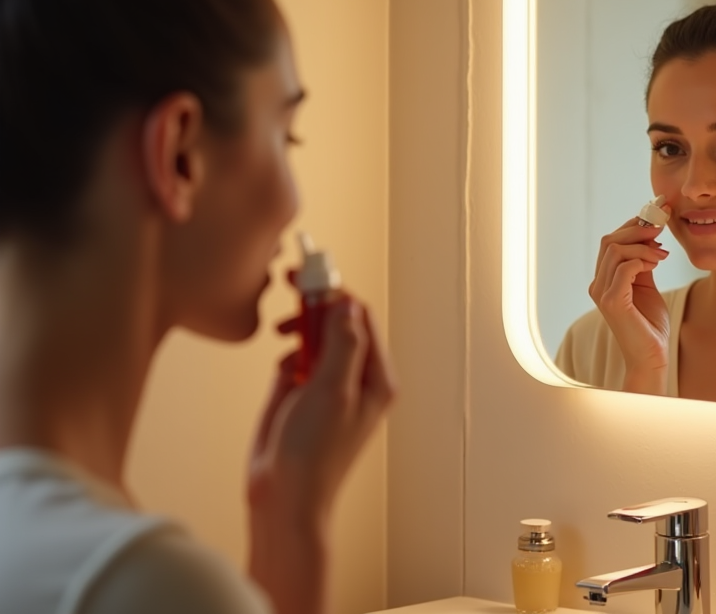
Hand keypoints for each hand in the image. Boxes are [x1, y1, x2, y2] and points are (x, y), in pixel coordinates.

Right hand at [247, 285, 395, 613]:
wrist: (284, 497)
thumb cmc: (314, 454)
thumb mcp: (332, 391)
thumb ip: (342, 345)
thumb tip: (347, 306)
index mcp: (376, 378)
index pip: (361, 318)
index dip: (336, 293)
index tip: (309, 275)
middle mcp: (356, 379)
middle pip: (339, 323)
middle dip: (316, 302)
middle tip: (290, 280)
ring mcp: (329, 386)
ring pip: (318, 338)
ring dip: (301, 327)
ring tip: (282, 330)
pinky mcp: (302, 395)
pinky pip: (299, 358)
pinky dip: (289, 353)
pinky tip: (282, 365)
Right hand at [589, 215, 671, 393]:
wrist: (652, 355)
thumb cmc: (650, 324)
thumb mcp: (647, 285)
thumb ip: (643, 263)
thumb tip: (650, 236)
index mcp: (604, 279)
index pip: (612, 241)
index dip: (634, 224)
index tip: (658, 211)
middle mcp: (598, 284)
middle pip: (610, 240)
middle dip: (638, 228)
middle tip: (663, 225)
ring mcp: (602, 293)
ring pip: (615, 250)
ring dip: (643, 245)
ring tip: (663, 254)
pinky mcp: (613, 302)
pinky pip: (624, 268)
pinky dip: (641, 260)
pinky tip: (656, 264)